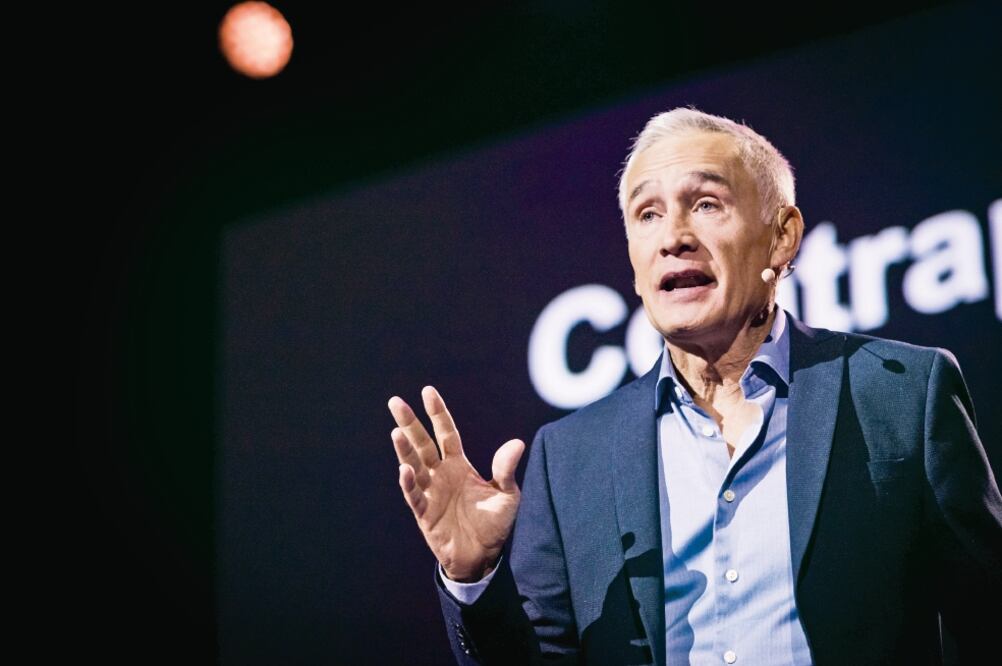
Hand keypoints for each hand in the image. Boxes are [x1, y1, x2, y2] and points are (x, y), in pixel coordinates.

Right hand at [389, 386, 524, 582]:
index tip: (427, 391)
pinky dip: (408, 483)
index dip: (437, 413)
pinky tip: (404, 469)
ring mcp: (430, 492)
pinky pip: (414, 495)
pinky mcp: (424, 514)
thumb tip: (517, 443)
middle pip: (422, 443)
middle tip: (395, 402)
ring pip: (414, 465)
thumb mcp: (507, 495)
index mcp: (459, 465)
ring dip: (404, 449)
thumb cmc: (494, 524)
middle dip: (409, 423)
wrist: (483, 557)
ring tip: (396, 431)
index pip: (446, 433)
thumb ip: (506, 469)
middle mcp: (441, 474)